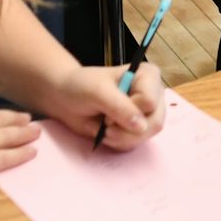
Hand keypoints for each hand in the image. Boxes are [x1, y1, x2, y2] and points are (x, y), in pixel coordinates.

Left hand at [43, 63, 167, 152]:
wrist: (66, 98)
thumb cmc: (81, 86)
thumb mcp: (98, 92)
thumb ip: (120, 107)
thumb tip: (142, 127)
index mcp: (148, 76)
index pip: (150, 102)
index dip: (129, 109)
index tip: (108, 105)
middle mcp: (153, 94)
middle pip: (154, 122)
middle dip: (126, 129)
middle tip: (105, 123)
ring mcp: (147, 113)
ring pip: (146, 136)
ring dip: (121, 138)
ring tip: (104, 128)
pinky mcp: (138, 128)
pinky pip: (136, 144)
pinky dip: (118, 143)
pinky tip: (106, 132)